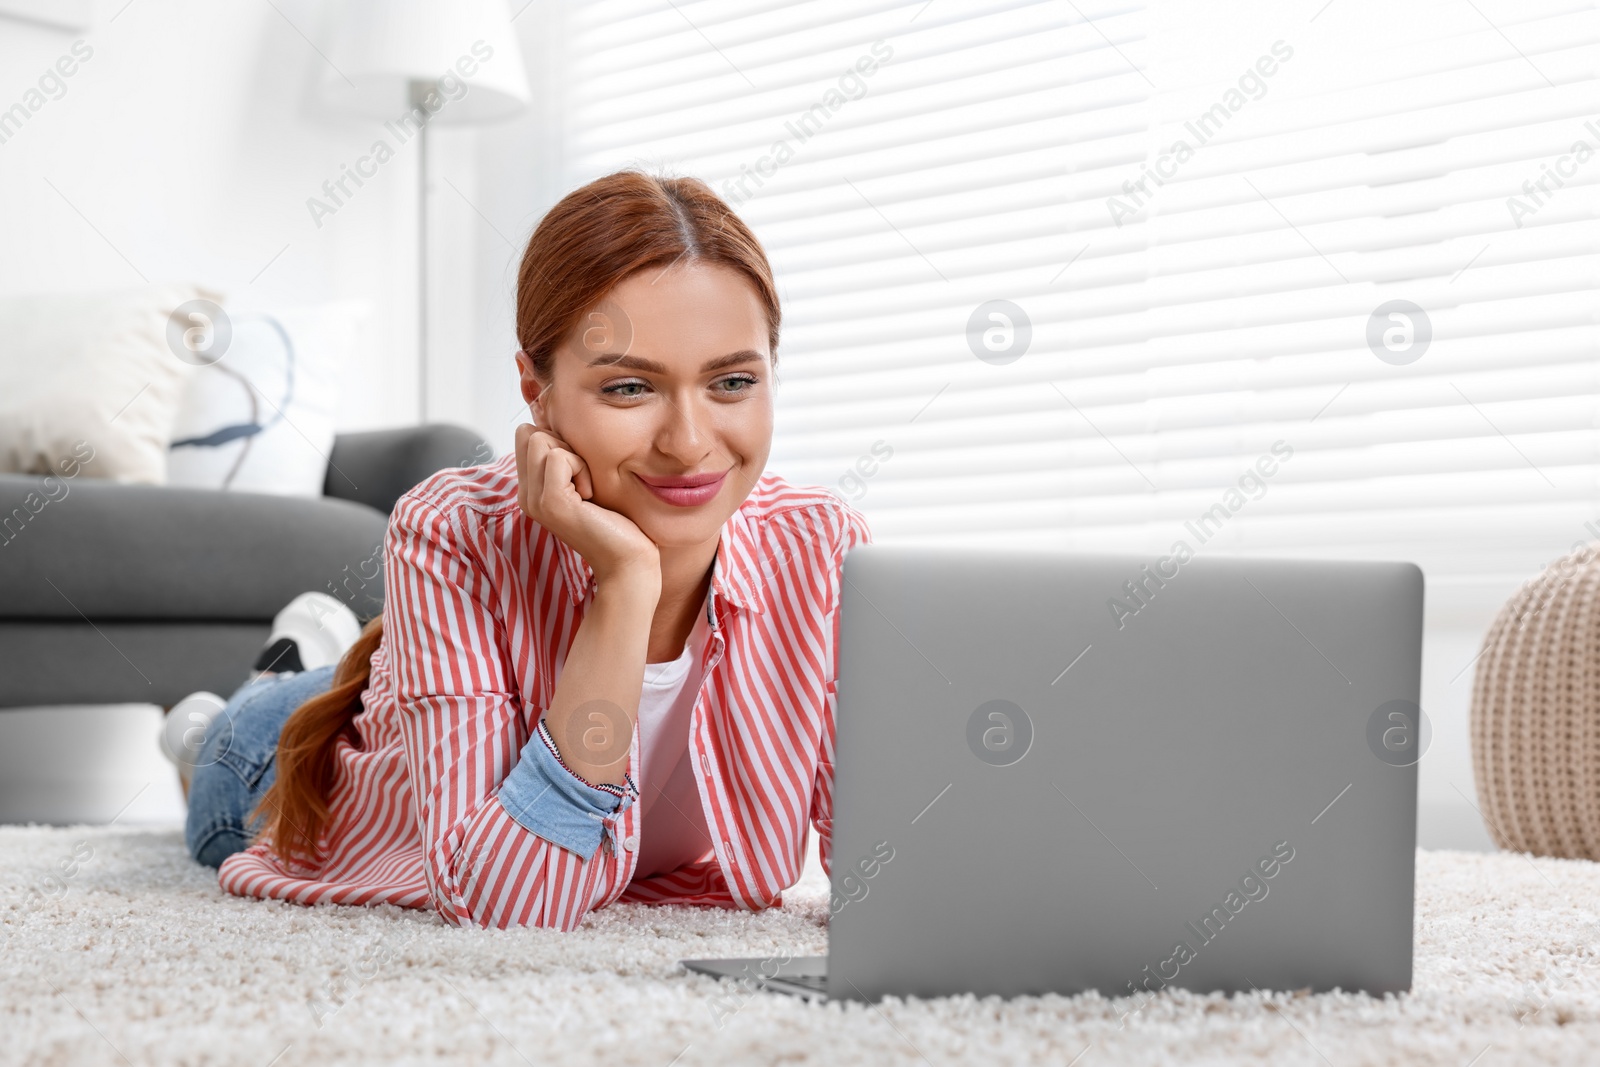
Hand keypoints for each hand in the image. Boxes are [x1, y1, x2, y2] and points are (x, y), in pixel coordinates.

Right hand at [513, 423, 659, 590]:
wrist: (628, 560)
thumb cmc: (615, 521)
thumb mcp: (585, 481)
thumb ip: (566, 458)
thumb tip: (558, 423)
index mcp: (532, 490)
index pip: (526, 436)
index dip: (558, 442)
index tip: (579, 474)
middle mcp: (526, 496)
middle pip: (531, 434)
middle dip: (565, 447)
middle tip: (584, 482)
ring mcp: (534, 500)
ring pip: (541, 439)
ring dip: (575, 458)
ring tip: (587, 490)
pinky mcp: (550, 502)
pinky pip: (559, 456)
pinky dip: (582, 469)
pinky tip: (590, 496)